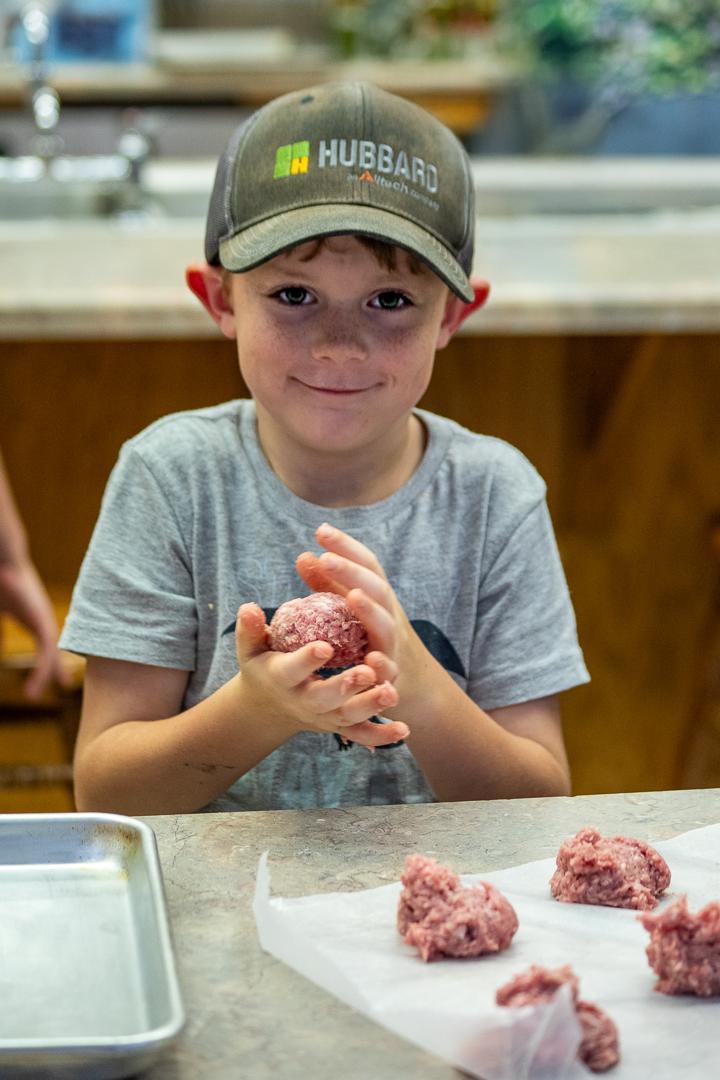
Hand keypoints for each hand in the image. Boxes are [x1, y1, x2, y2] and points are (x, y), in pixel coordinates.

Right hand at [0, 557, 67, 699]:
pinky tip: (36, 684)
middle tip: (66, 683)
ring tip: (32, 696)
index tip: (57, 672)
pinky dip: (41, 670)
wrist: (3, 562)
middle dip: (57, 667)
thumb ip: (0, 635)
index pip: (45, 642)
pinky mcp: (42, 621)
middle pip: (53, 649)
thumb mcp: (0, 610)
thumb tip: (1, 637)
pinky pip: (46, 651)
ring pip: (50, 654)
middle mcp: (43, 619)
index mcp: (33, 616)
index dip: (50, 657)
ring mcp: (44, 620)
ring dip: (45, 675)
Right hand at [234, 602, 407, 748]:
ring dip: (370, 707)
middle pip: (324, 698)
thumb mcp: (251, 649)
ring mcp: (324, 716)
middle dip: (345, 687)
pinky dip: (382, 735)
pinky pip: (361, 733)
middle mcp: (304, 700)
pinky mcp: (339, 725)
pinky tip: (403, 729)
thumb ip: (250, 630)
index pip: (292, 669)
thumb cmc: (263, 666)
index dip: (307, 660)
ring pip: (348, 716)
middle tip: (365, 672)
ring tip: (391, 692)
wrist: (269, 706)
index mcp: (282, 678)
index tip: (324, 647)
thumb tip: (249, 608)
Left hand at [296, 523, 417, 679]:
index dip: (346, 546)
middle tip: (326, 559)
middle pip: (376, 589)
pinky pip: (389, 669)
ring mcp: (392, 645)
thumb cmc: (371, 637)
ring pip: (385, 625)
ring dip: (371, 611)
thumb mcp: (351, 609)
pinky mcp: (392, 676)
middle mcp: (388, 615)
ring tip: (353, 597)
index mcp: (377, 596)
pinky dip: (382, 664)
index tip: (321, 530)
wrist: (413, 681)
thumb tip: (304, 556)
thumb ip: (328, 586)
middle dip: (352, 572)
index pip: (366, 565)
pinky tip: (371, 658)